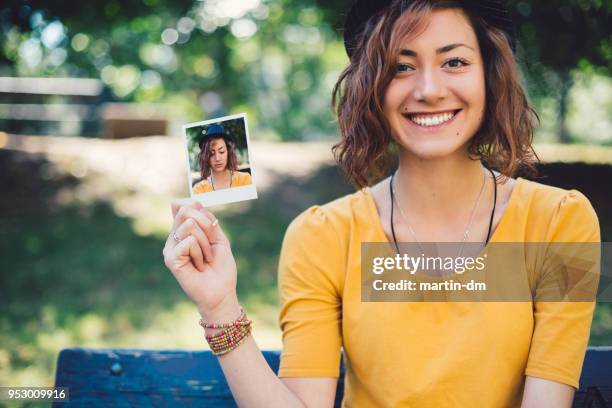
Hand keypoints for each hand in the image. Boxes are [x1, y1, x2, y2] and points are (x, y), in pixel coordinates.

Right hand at [163, 199, 237, 315]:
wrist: (222, 291)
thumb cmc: (221, 268)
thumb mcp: (219, 238)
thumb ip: (207, 220)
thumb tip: (193, 203)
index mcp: (184, 231)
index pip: (180, 204)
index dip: (195, 206)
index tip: (209, 224)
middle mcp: (174, 238)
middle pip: (185, 210)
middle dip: (206, 225)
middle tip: (210, 245)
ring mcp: (170, 248)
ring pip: (189, 225)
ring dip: (205, 243)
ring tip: (205, 258)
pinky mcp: (170, 259)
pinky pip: (189, 241)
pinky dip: (201, 252)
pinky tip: (199, 265)